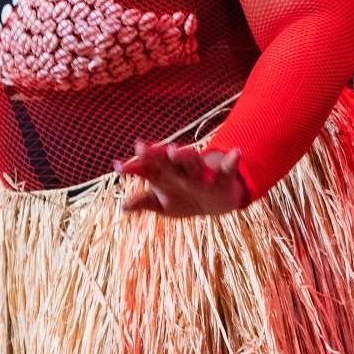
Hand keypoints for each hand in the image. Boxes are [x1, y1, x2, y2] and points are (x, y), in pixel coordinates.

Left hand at [115, 141, 250, 215]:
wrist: (217, 203)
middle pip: (166, 160)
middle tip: (140, 148)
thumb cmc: (185, 198)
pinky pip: (228, 169)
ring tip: (174, 150)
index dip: (133, 167)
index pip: (147, 168)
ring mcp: (203, 172)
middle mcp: (182, 169)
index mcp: (166, 174)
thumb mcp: (164, 205)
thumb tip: (123, 206)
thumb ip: (144, 202)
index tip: (118, 166)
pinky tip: (236, 152)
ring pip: (192, 162)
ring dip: (184, 155)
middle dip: (154, 154)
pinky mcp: (224, 177)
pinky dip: (232, 161)